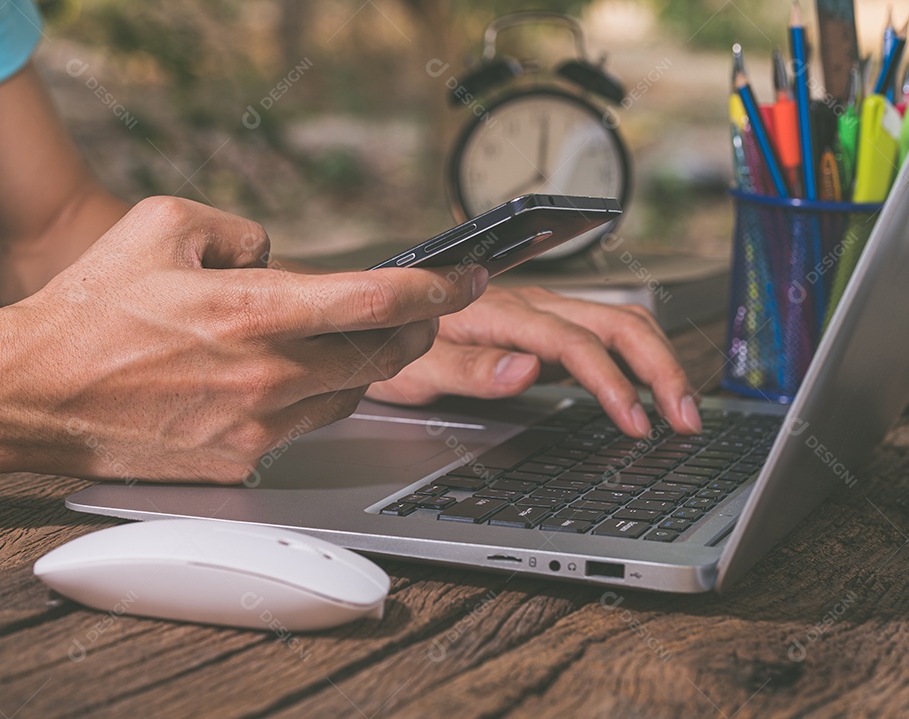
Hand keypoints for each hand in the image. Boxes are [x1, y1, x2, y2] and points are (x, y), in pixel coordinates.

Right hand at [0, 197, 486, 482]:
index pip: (374, 300)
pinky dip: (315, 398)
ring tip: (349, 340)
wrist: (33, 393)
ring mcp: (254, 426)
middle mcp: (265, 374)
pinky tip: (291, 379)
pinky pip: (305, 427)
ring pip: (349, 396)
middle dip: (415, 330)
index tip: (463, 277)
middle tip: (422, 311)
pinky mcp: (239, 463)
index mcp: (252, 310)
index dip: (434, 288)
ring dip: (363, 366)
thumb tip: (279, 256)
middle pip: (381, 356)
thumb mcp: (162, 224)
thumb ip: (241, 230)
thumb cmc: (92, 307)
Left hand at [365, 285, 702, 437]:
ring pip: (619, 322)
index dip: (611, 382)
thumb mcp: (416, 366)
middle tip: (686, 419)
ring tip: (680, 410)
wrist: (377, 315)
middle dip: (660, 369)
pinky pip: (604, 334)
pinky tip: (646, 391)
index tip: (636, 422)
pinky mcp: (544, 327)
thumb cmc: (391, 341)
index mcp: (501, 311)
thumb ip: (471, 369)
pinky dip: (637, 359)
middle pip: (616, 323)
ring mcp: (541, 313)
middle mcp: (530, 304)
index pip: (574, 342)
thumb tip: (528, 370)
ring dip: (657, 362)